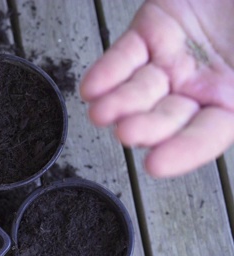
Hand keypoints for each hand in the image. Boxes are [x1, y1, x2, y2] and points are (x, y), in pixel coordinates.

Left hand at [80, 0, 233, 177]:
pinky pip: (125, 54)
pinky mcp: (151, 31)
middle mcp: (201, 85)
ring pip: (140, 88)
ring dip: (119, 102)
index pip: (206, 134)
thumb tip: (233, 112)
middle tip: (128, 132)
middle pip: (167, 115)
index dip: (183, 151)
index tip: (157, 165)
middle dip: (146, 126)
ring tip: (102, 112)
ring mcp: (173, 59)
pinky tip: (93, 87)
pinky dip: (107, 70)